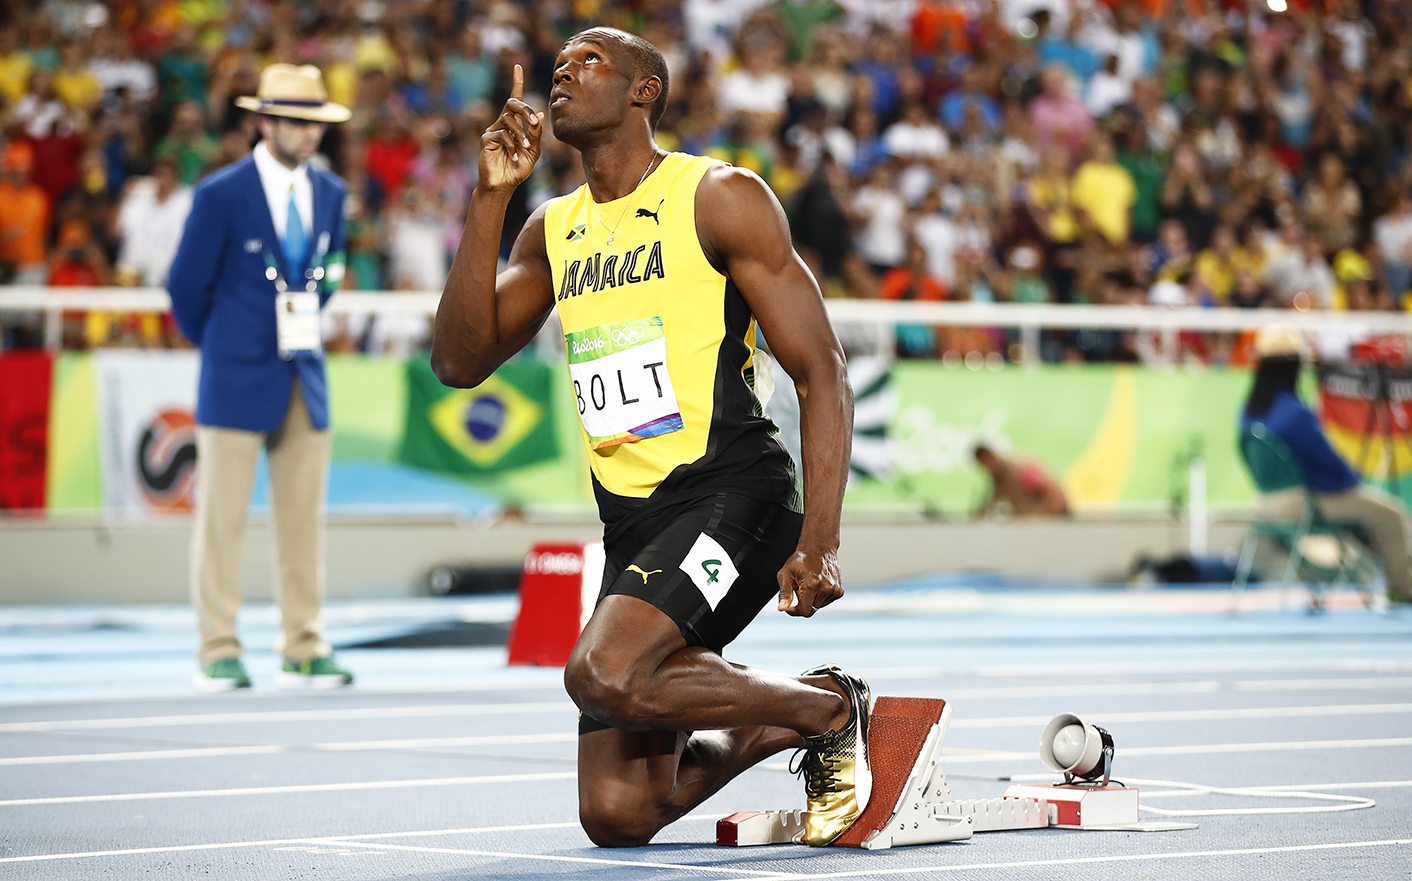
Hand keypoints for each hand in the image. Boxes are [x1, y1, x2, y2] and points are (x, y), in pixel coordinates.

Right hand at [480, 63, 543, 192]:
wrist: (503, 185)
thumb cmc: (518, 168)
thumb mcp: (533, 152)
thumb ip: (536, 134)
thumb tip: (539, 114)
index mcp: (514, 124)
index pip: (516, 99)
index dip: (516, 82)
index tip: (518, 66)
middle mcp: (502, 123)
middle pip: (512, 103)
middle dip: (525, 110)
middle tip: (534, 123)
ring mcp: (493, 130)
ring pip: (509, 119)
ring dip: (520, 133)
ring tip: (525, 148)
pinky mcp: (486, 139)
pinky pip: (502, 134)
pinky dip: (511, 144)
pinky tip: (514, 155)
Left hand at [777, 547, 843, 617]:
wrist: (819, 548)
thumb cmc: (800, 560)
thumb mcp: (786, 574)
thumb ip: (784, 593)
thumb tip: (782, 609)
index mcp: (812, 584)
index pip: (804, 611)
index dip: (794, 611)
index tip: (789, 606)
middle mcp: (826, 588)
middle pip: (811, 610)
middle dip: (802, 604)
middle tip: (798, 589)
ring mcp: (835, 590)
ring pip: (818, 606)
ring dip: (811, 600)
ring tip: (809, 584)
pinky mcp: (839, 591)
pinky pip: (826, 602)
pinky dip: (820, 597)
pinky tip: (818, 585)